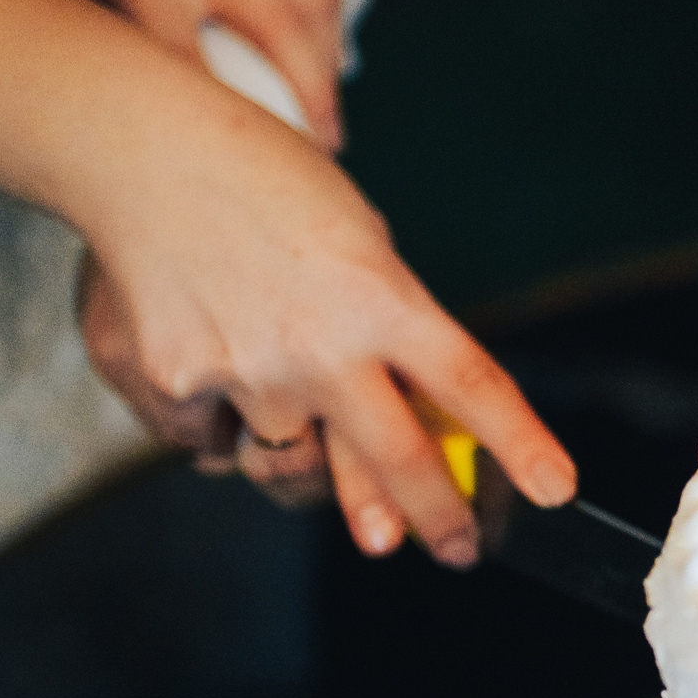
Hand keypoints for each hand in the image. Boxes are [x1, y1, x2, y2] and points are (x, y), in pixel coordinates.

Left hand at [17, 0, 346, 147]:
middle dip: (310, 107)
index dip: (230, 128)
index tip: (249, 172)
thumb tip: (134, 102)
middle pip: (283, 41)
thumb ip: (101, 25)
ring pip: (316, 4)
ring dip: (328, 66)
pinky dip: (332, 13)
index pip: (195, 69)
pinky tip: (324, 46)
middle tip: (320, 159)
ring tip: (327, 113)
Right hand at [76, 110, 575, 565]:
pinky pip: (211, 444)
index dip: (520, 446)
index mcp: (382, 298)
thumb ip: (389, 325)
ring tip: (286, 396)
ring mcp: (248, 374)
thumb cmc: (264, 183)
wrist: (141, 149)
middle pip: (399, 462)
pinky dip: (216, 419)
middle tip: (456, 547)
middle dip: (436, 518)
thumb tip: (413, 417)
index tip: (556, 492)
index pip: (472, 386)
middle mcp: (322, 347)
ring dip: (303, 455)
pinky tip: (208, 356)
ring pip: (293, 465)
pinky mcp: (178, 385)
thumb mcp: (360, 242)